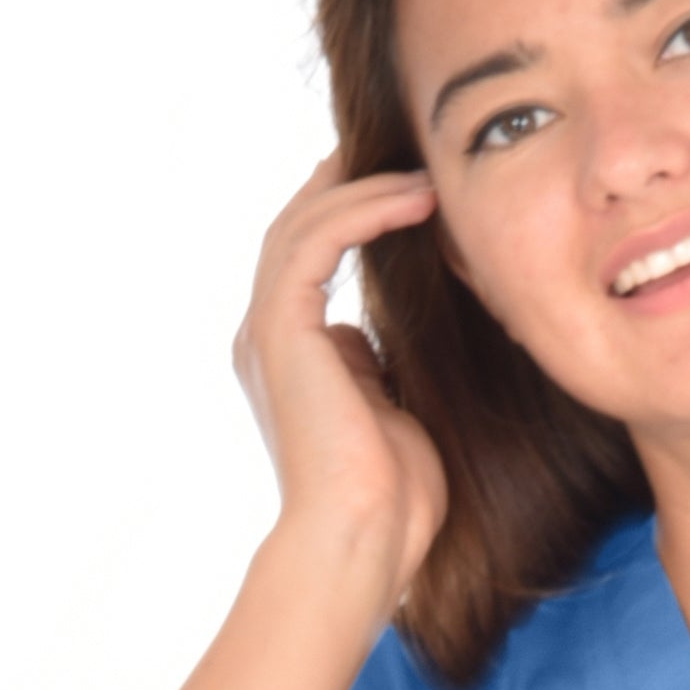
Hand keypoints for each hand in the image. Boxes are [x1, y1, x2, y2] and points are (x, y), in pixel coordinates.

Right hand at [232, 154, 448, 608]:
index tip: (404, 185)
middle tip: (407, 152)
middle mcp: (264, 337)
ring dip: (365, 191)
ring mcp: (265, 332)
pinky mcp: (281, 331)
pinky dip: (363, 211)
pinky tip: (415, 199)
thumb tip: (376, 335)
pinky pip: (316, 243)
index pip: (309, 257)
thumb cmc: (391, 496)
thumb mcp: (388, 408)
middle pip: (297, 228)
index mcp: (287, 356)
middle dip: (348, 183)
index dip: (350, 213)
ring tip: (426, 175)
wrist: (362, 538)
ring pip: (303, 226)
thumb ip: (373, 364)